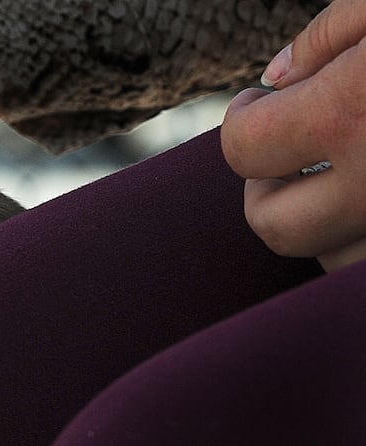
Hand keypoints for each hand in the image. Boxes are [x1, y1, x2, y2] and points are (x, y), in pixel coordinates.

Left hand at [222, 0, 365, 271]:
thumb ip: (334, 32)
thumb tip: (275, 77)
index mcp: (356, 113)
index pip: (244, 146)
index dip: (244, 118)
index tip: (262, 101)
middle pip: (276, 228)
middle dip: (267, 189)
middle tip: (288, 151)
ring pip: (333, 259)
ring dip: (324, 224)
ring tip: (346, 173)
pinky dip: (362, 237)